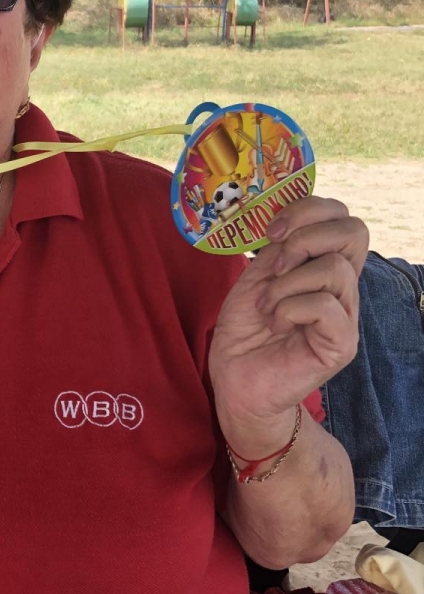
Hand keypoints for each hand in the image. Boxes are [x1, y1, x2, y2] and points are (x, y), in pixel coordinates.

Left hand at [208, 196, 367, 446]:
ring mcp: (346, 315)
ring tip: (269, 307)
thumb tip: (289, 221)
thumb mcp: (256, 278)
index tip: (270, 232)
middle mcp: (342, 286)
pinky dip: (289, 308)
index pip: (341, 216)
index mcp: (323, 265)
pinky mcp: (341, 343)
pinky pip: (325, 305)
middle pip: (355, 231)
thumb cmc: (245, 332)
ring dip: (286, 283)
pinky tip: (276, 324)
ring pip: (334, 269)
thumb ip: (278, 249)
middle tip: (275, 265)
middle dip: (304, 238)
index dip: (307, 210)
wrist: (237, 383)